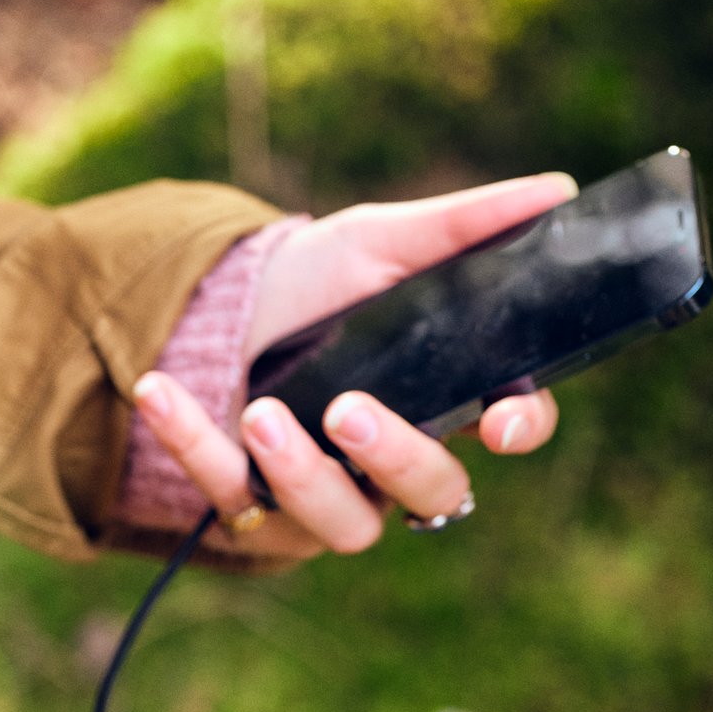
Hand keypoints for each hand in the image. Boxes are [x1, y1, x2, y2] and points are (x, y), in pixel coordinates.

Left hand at [133, 173, 573, 559]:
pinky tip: (159, 390)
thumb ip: (459, 228)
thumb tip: (554, 189)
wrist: (221, 313)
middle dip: (397, 457)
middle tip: (349, 411)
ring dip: (299, 472)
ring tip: (258, 412)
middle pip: (431, 491)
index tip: (501, 423)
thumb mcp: (379, 242)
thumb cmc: (318, 285)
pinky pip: (227, 496)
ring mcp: (328, 497)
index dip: (517, 428)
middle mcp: (395, 463)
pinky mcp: (252, 510)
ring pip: (341, 522)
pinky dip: (191, 442)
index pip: (510, 426)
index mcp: (448, 397)